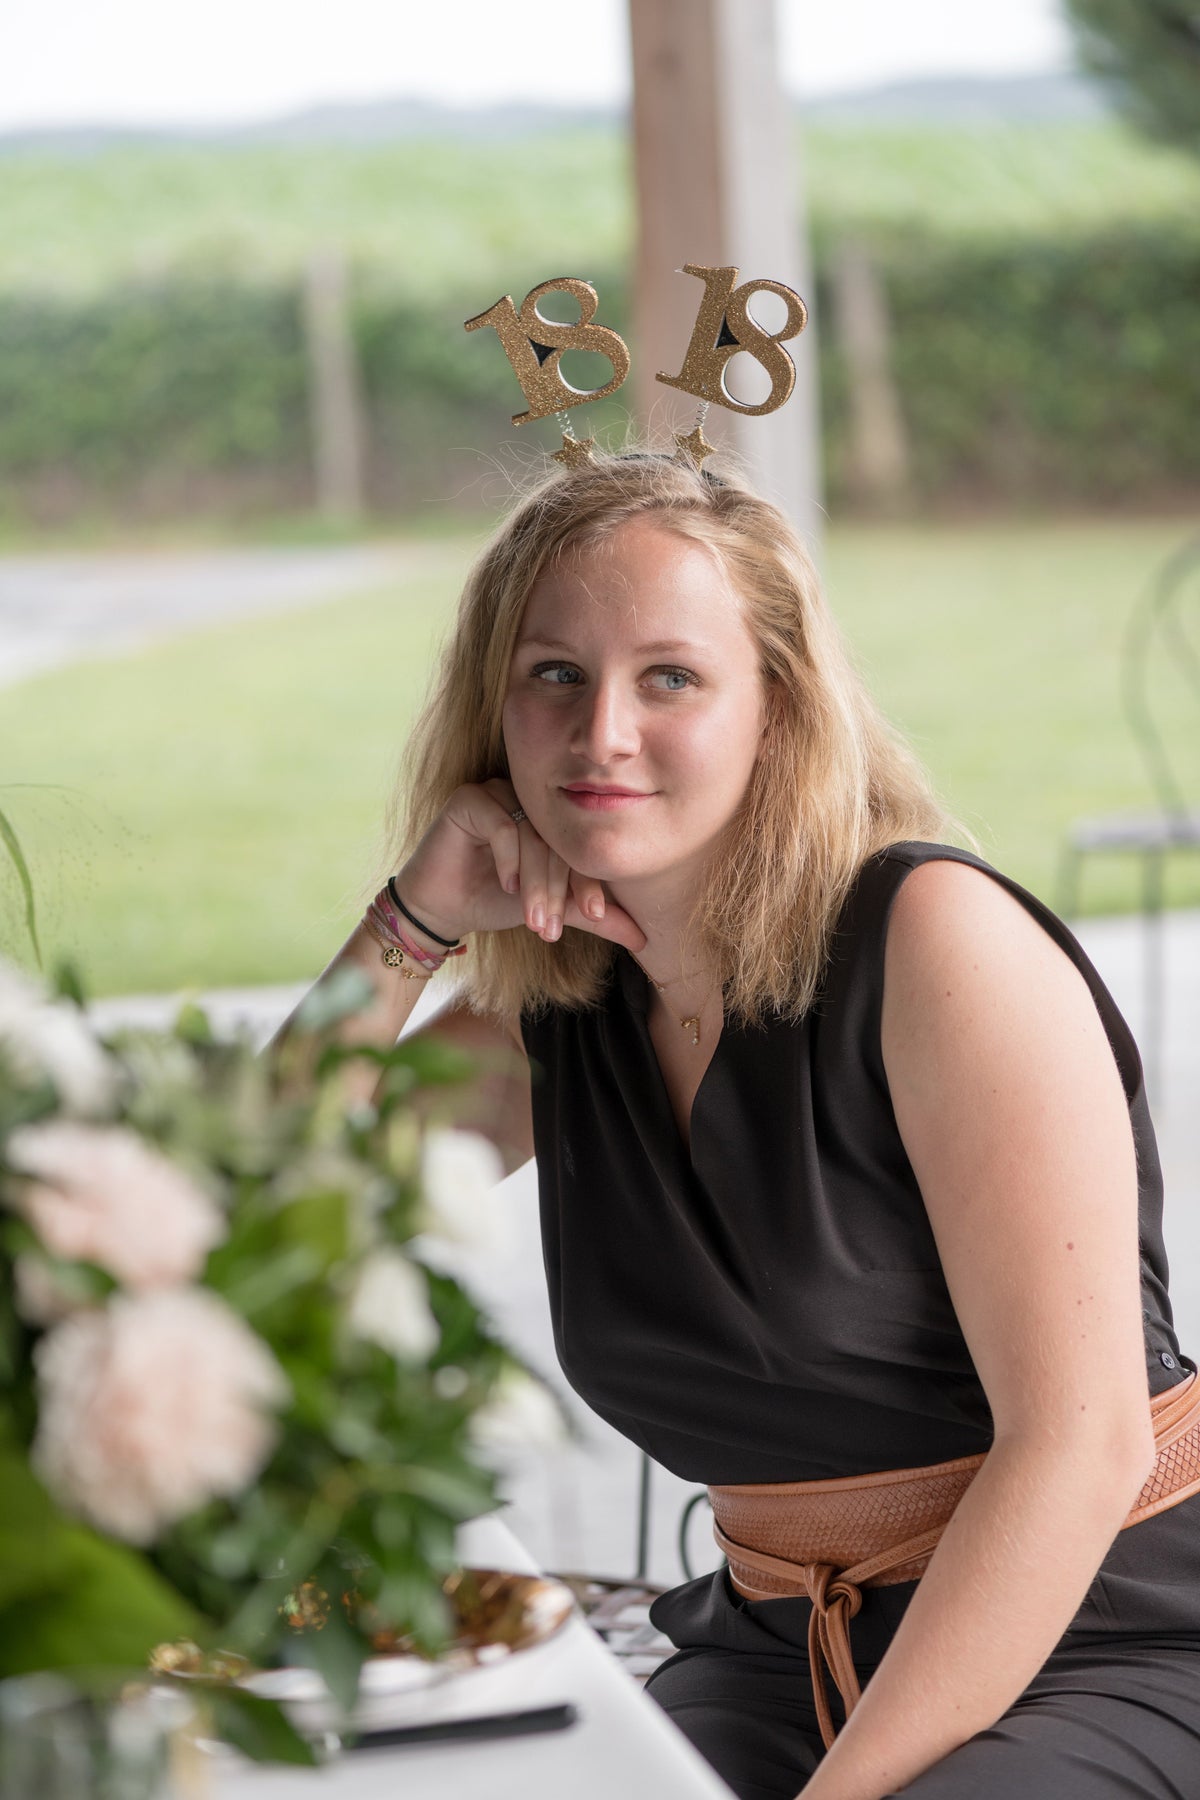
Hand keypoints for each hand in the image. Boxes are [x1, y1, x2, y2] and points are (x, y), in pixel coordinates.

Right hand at [395, 778, 645, 953]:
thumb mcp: (552, 911)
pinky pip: (502, 822)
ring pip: (533, 834)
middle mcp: (531, 800)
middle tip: (553, 928)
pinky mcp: (470, 797)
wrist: (442, 907)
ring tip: (533, 918)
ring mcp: (499, 793)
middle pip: (560, 840)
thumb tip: (644, 937)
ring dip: (536, 882)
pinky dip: (509, 857)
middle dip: (560, 889)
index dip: (591, 882)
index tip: (597, 916)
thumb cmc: (496, 902)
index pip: (583, 845)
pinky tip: (507, 885)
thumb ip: (594, 917)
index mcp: (555, 820)